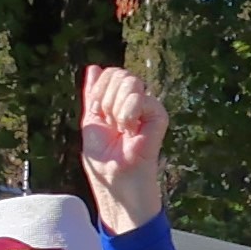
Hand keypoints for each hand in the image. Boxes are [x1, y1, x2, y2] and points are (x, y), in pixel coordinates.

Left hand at [77, 64, 169, 232]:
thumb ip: (92, 95)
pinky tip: (131, 131)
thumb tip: (94, 68)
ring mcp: (148, 108)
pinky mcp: (159, 117)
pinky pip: (141, 98)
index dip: (98, 91)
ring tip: (122, 130)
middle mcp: (136, 102)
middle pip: (119, 75)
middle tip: (111, 126)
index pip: (110, 73)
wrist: (116, 181)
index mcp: (118, 101)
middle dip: (106, 100)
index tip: (99, 116)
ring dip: (116, 110)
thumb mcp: (91, 122)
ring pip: (130, 83)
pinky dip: (129, 113)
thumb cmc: (103, 161)